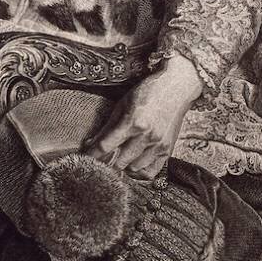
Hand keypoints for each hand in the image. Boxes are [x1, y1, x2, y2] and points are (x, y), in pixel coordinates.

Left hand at [84, 54, 202, 177]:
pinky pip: (150, 172)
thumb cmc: (147, 92)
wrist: (176, 88)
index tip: (84, 157)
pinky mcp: (167, 150)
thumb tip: (91, 143)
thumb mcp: (123, 103)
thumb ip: (108, 125)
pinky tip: (133, 163)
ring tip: (118, 158)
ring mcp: (158, 145)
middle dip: (107, 161)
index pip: (106, 145)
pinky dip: (139, 172)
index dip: (92, 153)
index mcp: (132, 122)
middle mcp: (146, 136)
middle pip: (119, 162)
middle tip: (101, 158)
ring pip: (133, 169)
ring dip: (123, 166)